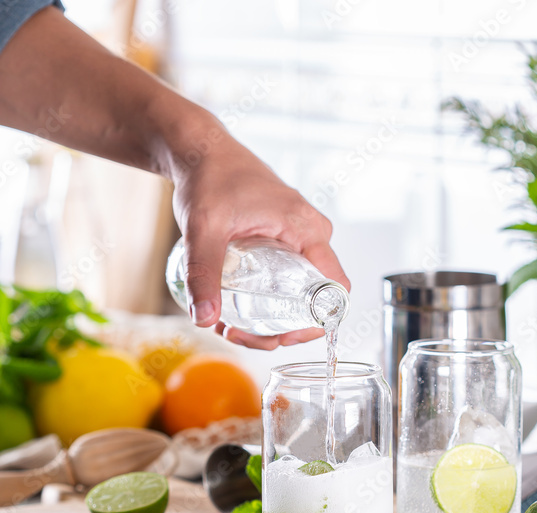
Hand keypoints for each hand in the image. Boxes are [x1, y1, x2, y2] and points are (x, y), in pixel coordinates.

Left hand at [0, 8, 346, 349]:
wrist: (200, 150)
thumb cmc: (209, 177)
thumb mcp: (204, 229)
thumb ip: (203, 274)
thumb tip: (203, 319)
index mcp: (307, 230)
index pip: (335, 290)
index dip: (317, 323)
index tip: (282, 337)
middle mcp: (310, 235)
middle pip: (313, 299)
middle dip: (281, 329)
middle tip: (242, 336)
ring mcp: (297, 237)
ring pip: (296, 293)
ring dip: (269, 319)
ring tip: (230, 327)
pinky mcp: (282, 239)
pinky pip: (285, 278)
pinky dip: (263, 300)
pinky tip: (231, 310)